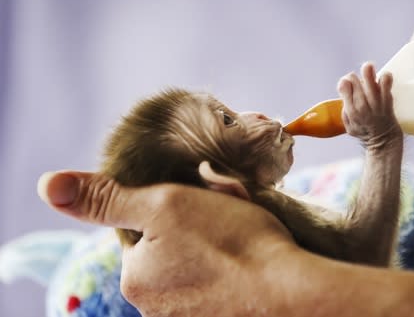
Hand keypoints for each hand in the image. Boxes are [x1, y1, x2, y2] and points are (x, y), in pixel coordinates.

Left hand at [36, 171, 294, 316]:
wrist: (290, 291)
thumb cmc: (232, 241)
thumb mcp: (165, 204)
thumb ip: (107, 197)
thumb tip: (47, 185)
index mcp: (136, 277)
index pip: (141, 233)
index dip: (171, 210)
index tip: (202, 203)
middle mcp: (153, 308)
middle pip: (168, 253)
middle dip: (192, 233)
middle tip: (226, 219)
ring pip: (193, 271)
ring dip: (212, 253)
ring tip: (243, 242)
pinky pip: (215, 290)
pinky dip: (228, 275)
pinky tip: (250, 265)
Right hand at [337, 62, 400, 149]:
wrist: (384, 140)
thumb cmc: (365, 132)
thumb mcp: (348, 126)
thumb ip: (345, 110)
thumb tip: (345, 95)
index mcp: (350, 110)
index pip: (343, 84)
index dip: (346, 81)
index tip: (350, 85)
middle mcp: (361, 104)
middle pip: (354, 78)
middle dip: (356, 77)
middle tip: (361, 83)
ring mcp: (375, 101)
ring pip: (369, 76)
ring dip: (368, 70)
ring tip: (369, 70)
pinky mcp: (387, 99)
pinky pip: (386, 80)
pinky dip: (385, 77)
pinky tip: (383, 80)